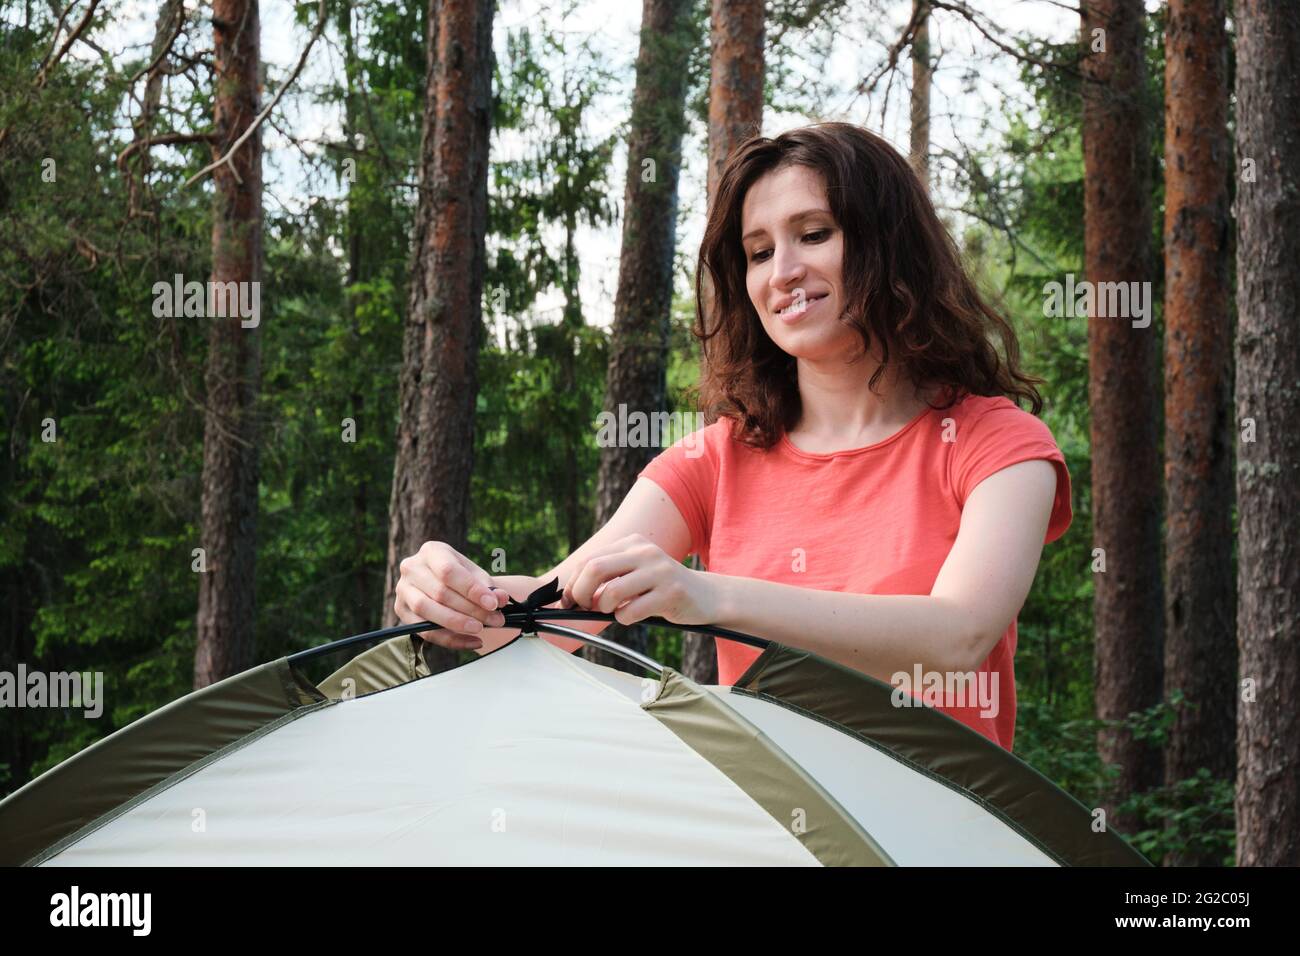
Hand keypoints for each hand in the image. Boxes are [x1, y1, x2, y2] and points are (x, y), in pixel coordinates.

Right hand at [394, 542, 507, 650]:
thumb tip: (502, 598)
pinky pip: (424, 631)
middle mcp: (412, 568)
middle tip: (495, 620)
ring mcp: (403, 590)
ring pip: (427, 610)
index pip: (449, 571)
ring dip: (457, 624)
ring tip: (480, 629)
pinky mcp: (401, 611)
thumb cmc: (461, 577)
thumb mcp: (476, 576)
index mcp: (431, 551)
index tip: (493, 604)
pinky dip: (450, 639)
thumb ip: (490, 587)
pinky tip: (472, 641)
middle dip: (471, 609)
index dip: (472, 589)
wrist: (444, 583)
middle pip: (440, 592)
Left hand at [560, 533, 715, 626]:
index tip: (569, 600)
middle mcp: (645, 552)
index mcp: (632, 543)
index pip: (590, 559)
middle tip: (584, 608)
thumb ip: (608, 575)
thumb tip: (570, 595)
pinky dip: (624, 618)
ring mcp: (659, 571)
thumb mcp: (635, 571)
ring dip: (604, 608)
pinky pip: (632, 611)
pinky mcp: (671, 593)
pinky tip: (632, 616)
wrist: (704, 596)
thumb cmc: (660, 588)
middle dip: (580, 593)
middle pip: (595, 569)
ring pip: (612, 592)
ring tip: (613, 611)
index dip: (573, 582)